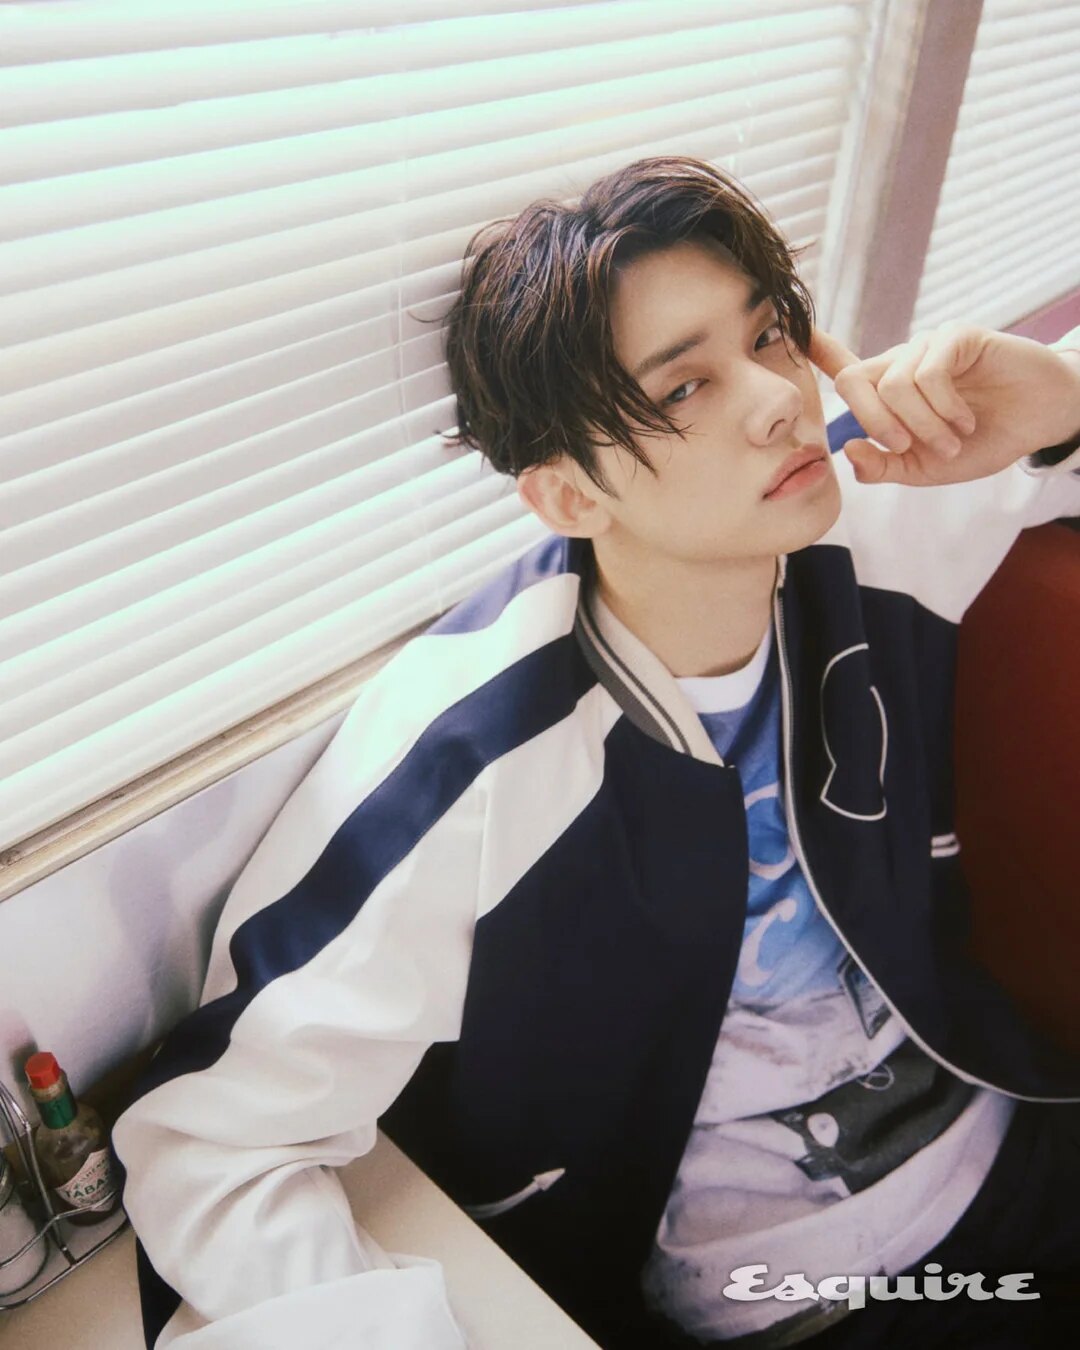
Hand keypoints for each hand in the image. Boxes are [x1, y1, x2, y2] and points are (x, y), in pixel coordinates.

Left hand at [809, 323, 1079, 485]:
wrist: (1039, 422)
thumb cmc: (983, 441)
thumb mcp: (926, 468)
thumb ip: (885, 467)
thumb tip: (849, 450)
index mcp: (887, 392)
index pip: (841, 368)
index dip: (814, 352)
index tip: (791, 336)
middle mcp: (900, 363)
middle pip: (852, 381)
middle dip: (875, 424)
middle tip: (910, 447)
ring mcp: (927, 347)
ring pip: (892, 386)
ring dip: (922, 427)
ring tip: (952, 440)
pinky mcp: (957, 337)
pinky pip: (927, 374)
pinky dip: (943, 409)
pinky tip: (964, 421)